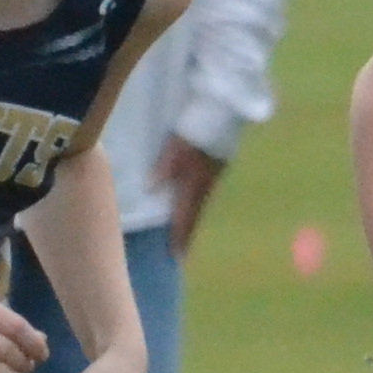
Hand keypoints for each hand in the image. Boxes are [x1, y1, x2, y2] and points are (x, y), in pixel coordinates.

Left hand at [153, 135, 225, 253]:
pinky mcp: (217, 168)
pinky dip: (197, 206)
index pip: (185, 218)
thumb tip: (149, 189)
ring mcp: (213, 178)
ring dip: (193, 221)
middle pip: (195, 217)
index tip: (176, 257)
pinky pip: (204, 195)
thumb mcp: (174, 149)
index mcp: (194, 186)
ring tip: (187, 234)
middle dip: (188, 235)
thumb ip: (162, 169)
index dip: (180, 237)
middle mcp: (205, 187)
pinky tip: (194, 205)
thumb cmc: (195, 132)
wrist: (222, 115)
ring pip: (201, 206)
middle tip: (183, 253)